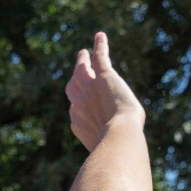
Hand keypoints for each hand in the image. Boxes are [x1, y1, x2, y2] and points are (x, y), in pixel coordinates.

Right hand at [65, 32, 144, 151]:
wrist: (118, 135)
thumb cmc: (115, 146)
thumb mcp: (106, 148)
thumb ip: (104, 145)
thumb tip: (112, 154)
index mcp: (79, 122)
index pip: (75, 109)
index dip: (79, 106)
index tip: (84, 106)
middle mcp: (80, 104)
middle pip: (72, 88)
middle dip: (75, 81)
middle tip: (79, 73)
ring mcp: (90, 88)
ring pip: (82, 70)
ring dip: (83, 60)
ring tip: (84, 53)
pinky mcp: (104, 76)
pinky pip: (100, 56)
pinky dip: (100, 45)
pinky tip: (101, 36)